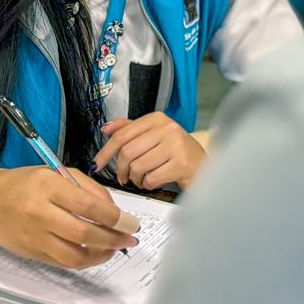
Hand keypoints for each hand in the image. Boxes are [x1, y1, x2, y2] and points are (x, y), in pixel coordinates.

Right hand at [0, 166, 137, 268]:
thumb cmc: (25, 183)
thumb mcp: (55, 173)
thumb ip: (87, 188)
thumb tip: (114, 211)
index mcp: (48, 187)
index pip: (88, 205)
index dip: (115, 217)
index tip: (131, 221)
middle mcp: (40, 213)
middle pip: (83, 232)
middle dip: (113, 238)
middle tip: (130, 237)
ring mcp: (34, 237)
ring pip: (75, 255)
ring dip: (101, 255)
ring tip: (115, 248)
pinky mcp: (32, 253)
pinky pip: (64, 262)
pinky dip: (85, 260)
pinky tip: (96, 253)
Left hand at [93, 112, 207, 190]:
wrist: (205, 166)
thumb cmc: (177, 152)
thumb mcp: (154, 135)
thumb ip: (131, 129)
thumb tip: (107, 128)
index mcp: (157, 119)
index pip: (123, 134)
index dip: (106, 151)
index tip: (97, 163)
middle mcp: (167, 128)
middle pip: (127, 151)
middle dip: (121, 169)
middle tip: (124, 177)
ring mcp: (175, 145)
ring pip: (138, 166)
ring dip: (135, 179)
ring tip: (142, 179)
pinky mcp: (181, 164)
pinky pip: (151, 178)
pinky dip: (148, 185)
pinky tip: (154, 182)